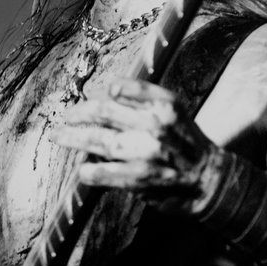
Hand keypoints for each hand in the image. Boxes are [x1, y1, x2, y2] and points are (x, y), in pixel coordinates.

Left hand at [53, 78, 215, 213]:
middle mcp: (156, 123)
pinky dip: (89, 170)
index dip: (102, 90)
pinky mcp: (140, 178)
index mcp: (165, 103)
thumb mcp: (172, 111)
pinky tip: (81, 169)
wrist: (208, 178)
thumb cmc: (184, 140)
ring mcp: (147, 151)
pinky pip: (104, 171)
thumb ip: (142, 100)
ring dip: (73, 137)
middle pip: (104, 111)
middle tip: (66, 115)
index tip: (91, 94)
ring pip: (99, 140)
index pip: (125, 87)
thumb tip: (102, 94)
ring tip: (58, 135)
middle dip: (79, 112)